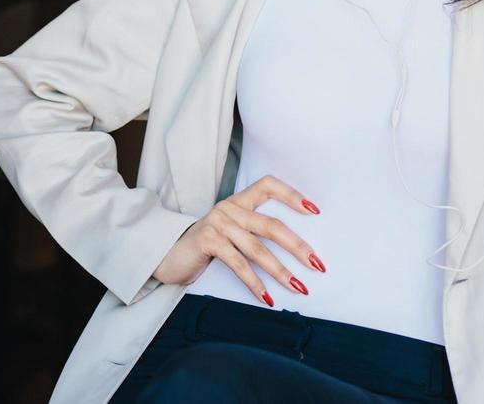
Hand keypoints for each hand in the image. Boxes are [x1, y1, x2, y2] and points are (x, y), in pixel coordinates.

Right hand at [152, 174, 324, 306]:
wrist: (165, 255)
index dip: (291, 195)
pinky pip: (238, 263)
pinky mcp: (207, 240)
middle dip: (297, 246)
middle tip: (317, 264)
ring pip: (257, 248)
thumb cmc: (204, 248)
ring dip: (280, 271)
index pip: (267, 185)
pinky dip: (254, 283)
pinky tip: (267, 297)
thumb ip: (252, 233)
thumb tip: (296, 252)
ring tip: (299, 288)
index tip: (314, 211)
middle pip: (271, 225)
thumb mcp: (229, 234)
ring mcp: (217, 223)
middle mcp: (228, 207)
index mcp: (237, 202)